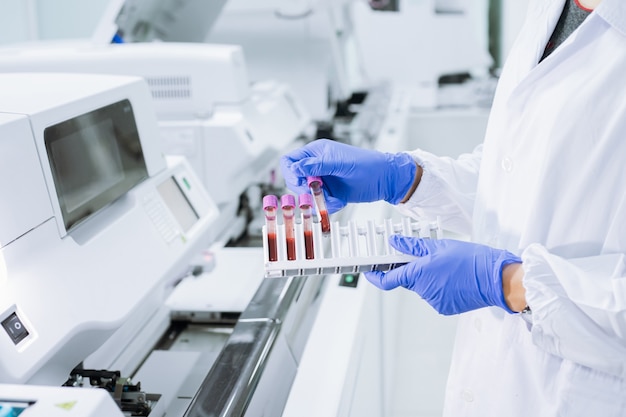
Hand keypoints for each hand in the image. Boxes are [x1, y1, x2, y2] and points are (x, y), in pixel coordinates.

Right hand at [280, 139, 415, 213]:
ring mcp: (322, 181)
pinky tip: (339, 201)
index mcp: (316, 152)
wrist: (385, 180)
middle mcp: (317, 166)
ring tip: (333, 198)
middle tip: (318, 191)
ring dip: (317, 199)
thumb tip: (294, 168)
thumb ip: (316, 165)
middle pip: (294, 180)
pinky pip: (318, 203)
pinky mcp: (329, 194)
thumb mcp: (340, 164)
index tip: (301, 182)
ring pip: (305, 194)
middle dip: (304, 189)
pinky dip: (327, 205)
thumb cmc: (367, 165)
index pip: (290, 160)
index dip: (291, 172)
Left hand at [364, 236, 521, 314]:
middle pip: (409, 280)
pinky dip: (441, 287)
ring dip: (430, 278)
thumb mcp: (439, 246)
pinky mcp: (446, 307)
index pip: (388, 279)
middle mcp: (424, 290)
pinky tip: (454, 277)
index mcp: (419, 274)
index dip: (376, 276)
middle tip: (429, 257)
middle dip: (414, 269)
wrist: (496, 279)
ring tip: (449, 266)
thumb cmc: (471, 260)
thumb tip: (395, 242)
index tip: (369, 272)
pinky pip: (436, 295)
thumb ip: (412, 246)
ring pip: (424, 287)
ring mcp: (435, 301)